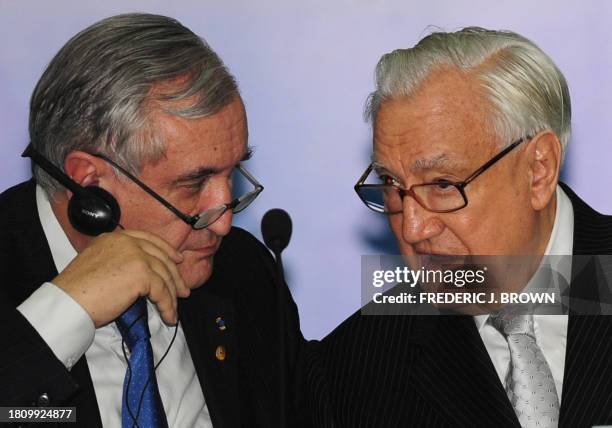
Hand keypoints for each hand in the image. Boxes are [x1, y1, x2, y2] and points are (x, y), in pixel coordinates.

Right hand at [52, 230, 188, 326]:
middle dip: (175, 275)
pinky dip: (168, 306)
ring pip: (164, 276)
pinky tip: (168, 316)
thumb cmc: (77, 291)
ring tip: (174, 309)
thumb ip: (120, 261)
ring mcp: (136, 256)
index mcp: (115, 238)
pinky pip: (162, 292)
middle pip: (161, 257)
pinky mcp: (142, 274)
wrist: (68, 303)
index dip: (167, 250)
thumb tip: (142, 274)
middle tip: (183, 290)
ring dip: (172, 295)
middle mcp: (127, 242)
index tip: (178, 259)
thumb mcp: (99, 263)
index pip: (149, 239)